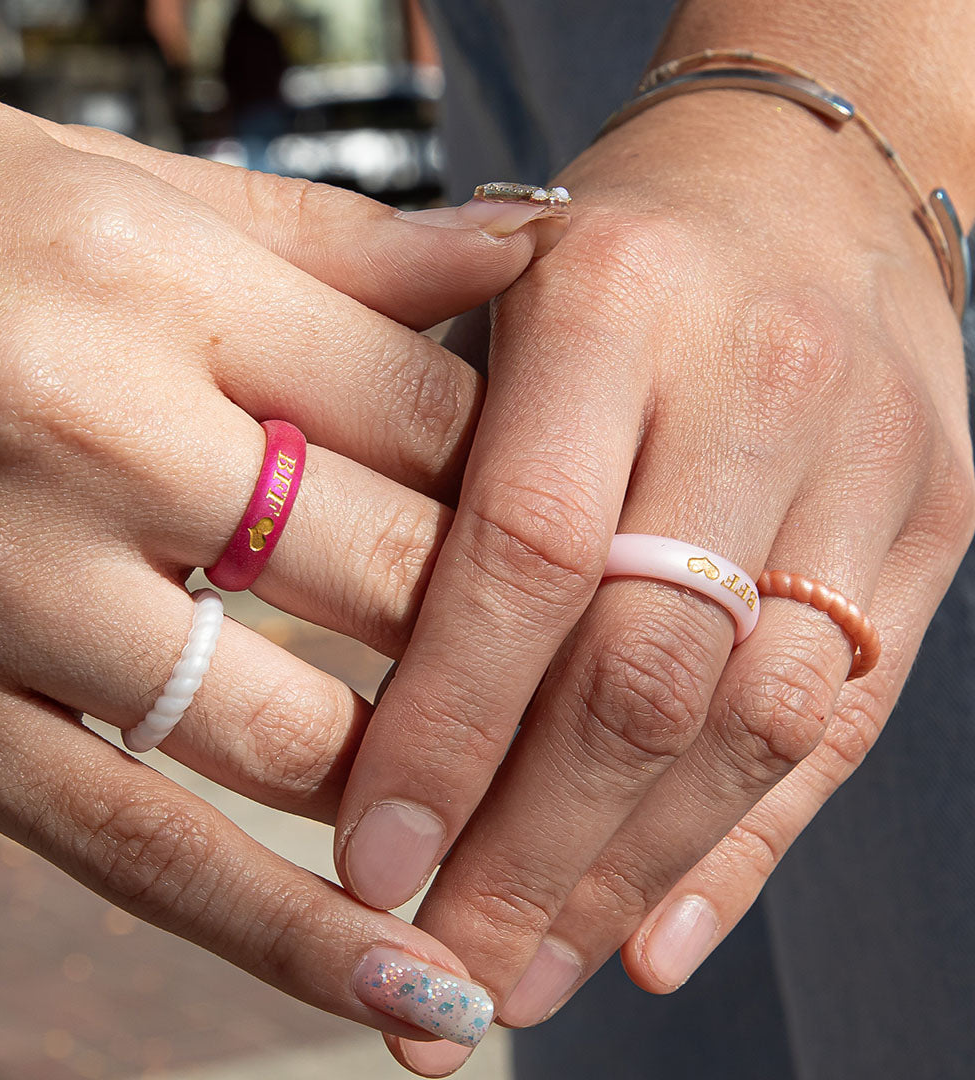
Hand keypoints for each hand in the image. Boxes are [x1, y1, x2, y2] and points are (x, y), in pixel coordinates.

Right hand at [0, 94, 561, 1040]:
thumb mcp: (144, 195)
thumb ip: (345, 241)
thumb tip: (527, 245)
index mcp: (153, 280)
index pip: (431, 413)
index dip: (532, 480)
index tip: (581, 526)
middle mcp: (80, 431)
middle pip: (392, 572)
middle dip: (508, 635)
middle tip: (586, 673)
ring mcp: (5, 594)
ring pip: (295, 737)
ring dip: (426, 781)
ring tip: (512, 809)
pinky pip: (147, 854)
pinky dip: (290, 941)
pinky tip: (412, 993)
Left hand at [330, 93, 973, 1071]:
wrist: (803, 181)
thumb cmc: (614, 259)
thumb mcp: (499, 311)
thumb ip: (442, 481)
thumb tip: (373, 716)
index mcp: (615, 307)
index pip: (525, 558)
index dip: (444, 730)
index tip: (373, 863)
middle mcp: (758, 385)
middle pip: (644, 670)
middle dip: (533, 850)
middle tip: (439, 972)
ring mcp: (870, 463)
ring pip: (751, 723)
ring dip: (627, 877)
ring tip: (528, 977)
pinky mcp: (933, 525)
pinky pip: (841, 720)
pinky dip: (742, 846)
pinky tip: (655, 940)